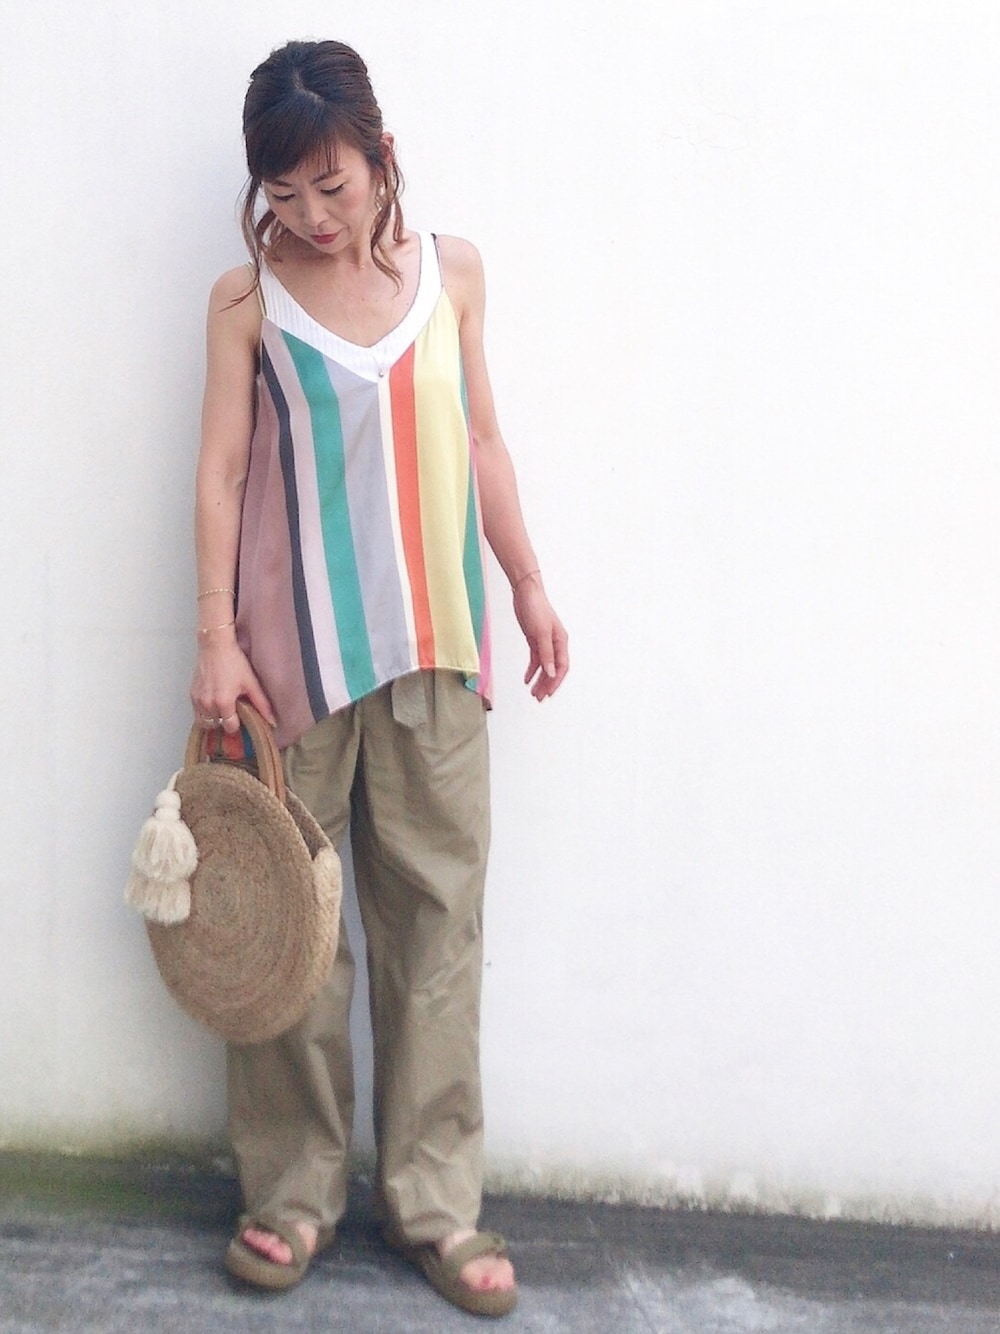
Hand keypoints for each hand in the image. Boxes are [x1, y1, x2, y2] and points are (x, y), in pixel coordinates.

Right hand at [190, 636, 275, 733]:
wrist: (215, 646)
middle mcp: (208, 703)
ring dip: (214, 720)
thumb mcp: (251, 683)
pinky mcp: (192, 694)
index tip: (241, 719)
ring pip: (204, 722)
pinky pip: (196, 713)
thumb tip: (272, 721)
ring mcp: (198, 699)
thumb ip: (262, 704)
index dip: (237, 725)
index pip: (230, 727)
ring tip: (222, 710)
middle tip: (233, 714)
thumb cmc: (233, 661)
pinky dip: (204, 712)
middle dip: (225, 722)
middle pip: (217, 726)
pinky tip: (214, 703)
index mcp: (223, 702)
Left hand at [512, 575, 568, 700]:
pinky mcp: (535, 640)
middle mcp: (555, 643)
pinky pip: (535, 659)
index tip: (548, 693)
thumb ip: (546, 654)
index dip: (555, 682)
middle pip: (553, 669)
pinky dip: (532, 670)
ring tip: (533, 693)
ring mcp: (545, 642)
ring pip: (544, 666)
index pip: (561, 667)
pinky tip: (527, 679)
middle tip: (539, 698)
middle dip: (547, 684)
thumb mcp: (540, 633)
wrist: (525, 592)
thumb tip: (550, 673)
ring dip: (539, 680)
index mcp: (561, 641)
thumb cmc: (536, 608)